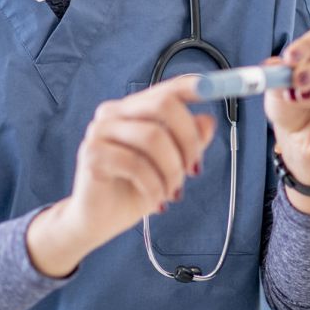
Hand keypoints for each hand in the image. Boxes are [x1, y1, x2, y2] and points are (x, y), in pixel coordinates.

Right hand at [26, 78, 214, 276]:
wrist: (98, 222)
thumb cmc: (134, 189)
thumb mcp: (170, 165)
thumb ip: (188, 142)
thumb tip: (208, 121)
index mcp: (133, 109)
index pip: (167, 89)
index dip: (194, 87)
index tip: (217, 90)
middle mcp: (114, 112)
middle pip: (163, 104)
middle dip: (188, 139)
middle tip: (194, 169)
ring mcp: (100, 131)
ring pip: (153, 137)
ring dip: (172, 170)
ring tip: (172, 192)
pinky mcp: (92, 154)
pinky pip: (136, 164)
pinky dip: (155, 186)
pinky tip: (156, 200)